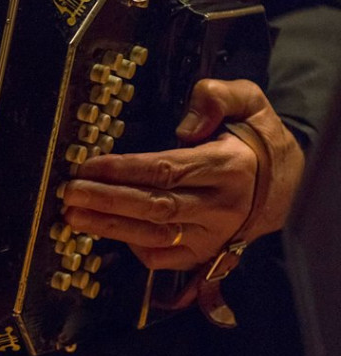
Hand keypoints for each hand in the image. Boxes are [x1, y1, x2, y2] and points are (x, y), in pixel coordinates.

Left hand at [60, 78, 304, 271]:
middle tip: (69, 193)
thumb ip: (217, 97)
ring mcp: (212, 236)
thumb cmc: (253, 139)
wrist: (285, 185)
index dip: (123, 170)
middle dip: (106, 201)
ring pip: (154, 237)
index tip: (87, 166)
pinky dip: (132, 248)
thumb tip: (185, 126)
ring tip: (72, 215)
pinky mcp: (204, 254)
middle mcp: (220, 207)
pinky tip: (105, 231)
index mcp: (228, 168)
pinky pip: (162, 258)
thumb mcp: (247, 102)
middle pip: (154, 207)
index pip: (166, 171)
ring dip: (109, 228)